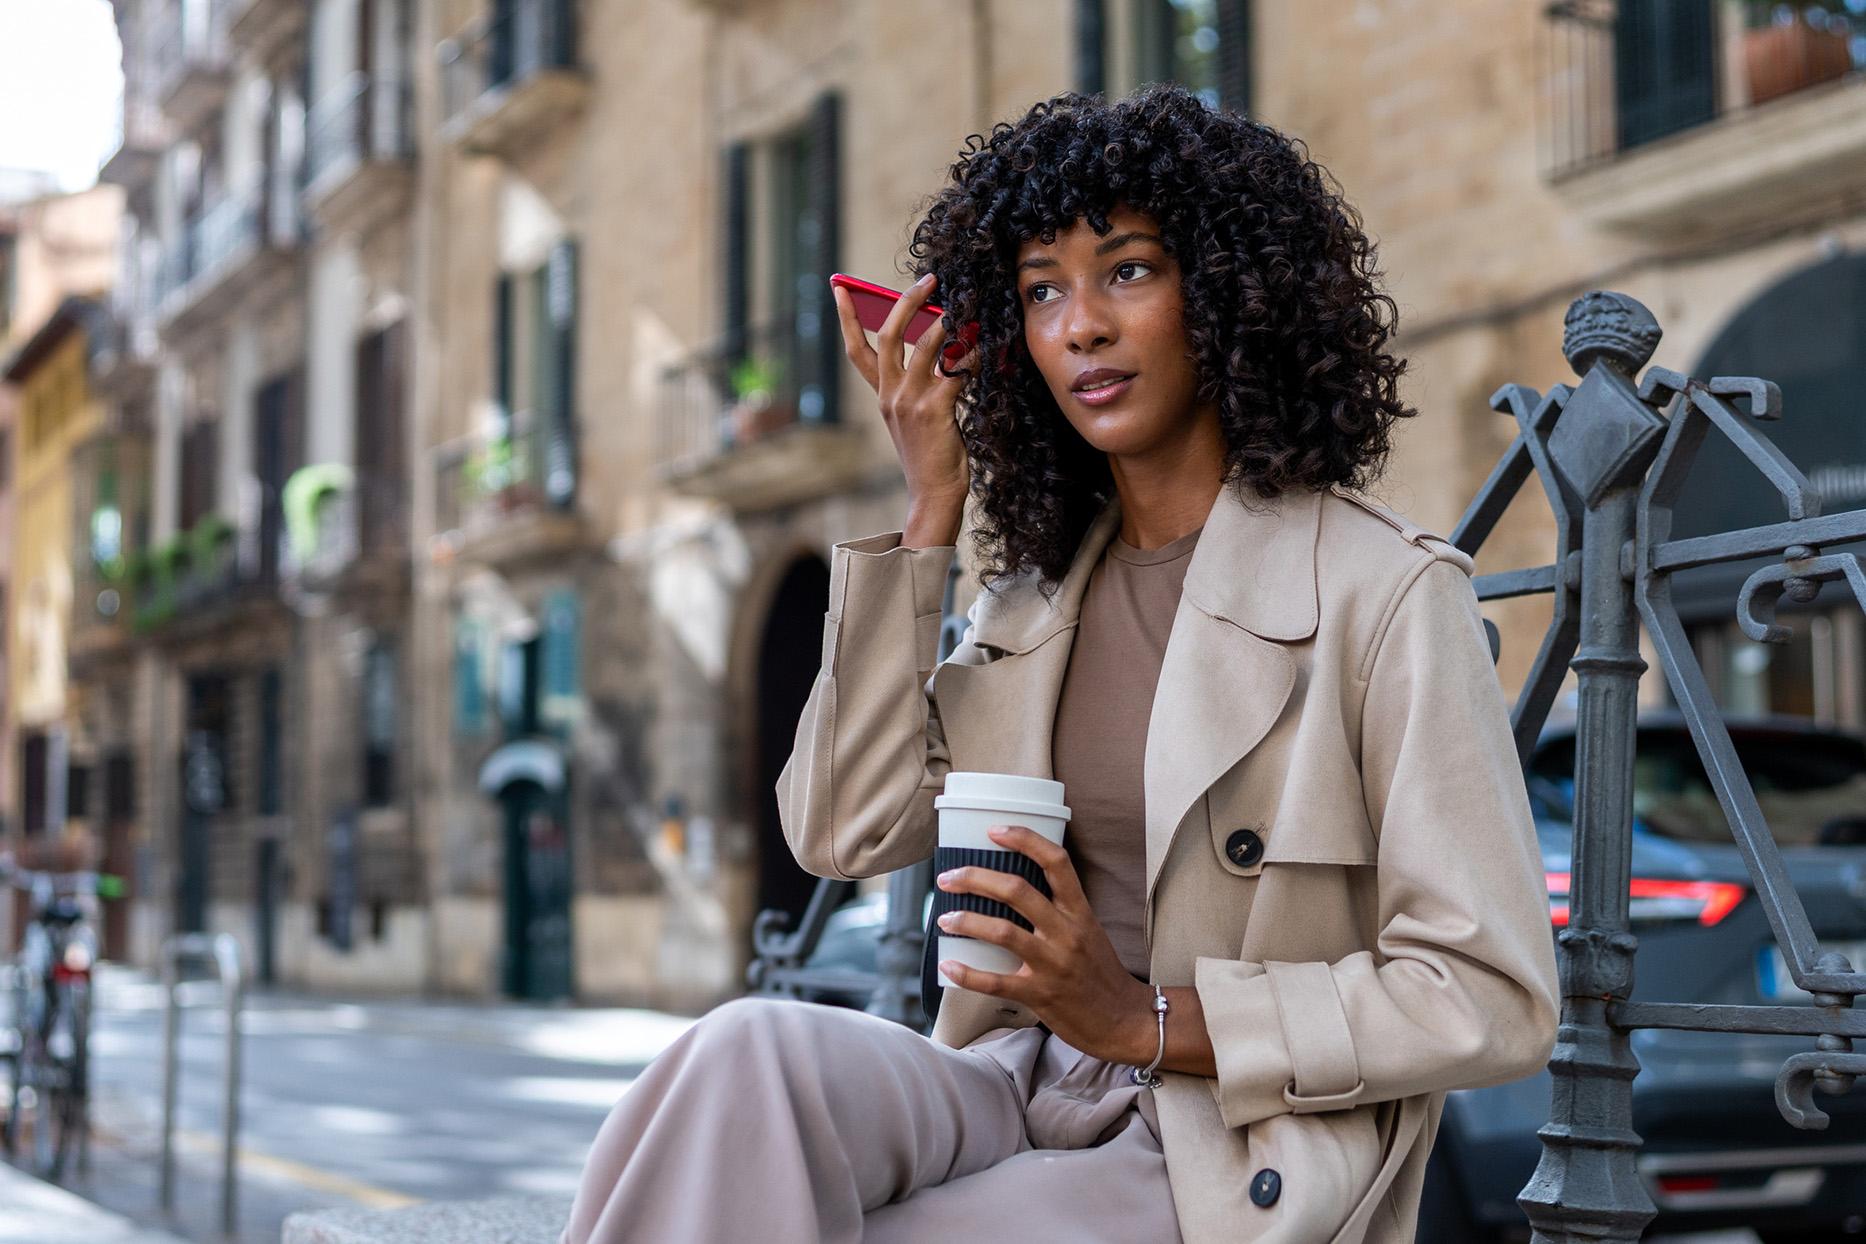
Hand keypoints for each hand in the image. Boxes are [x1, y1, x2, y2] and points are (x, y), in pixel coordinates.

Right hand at [832, 274, 977, 540]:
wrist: (934, 493)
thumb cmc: (931, 455)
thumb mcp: (914, 417)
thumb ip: (919, 384)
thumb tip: (942, 344)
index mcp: (882, 395)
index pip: (857, 350)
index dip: (847, 317)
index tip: (840, 287)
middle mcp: (891, 395)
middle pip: (887, 336)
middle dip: (906, 302)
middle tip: (928, 280)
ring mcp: (910, 402)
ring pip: (924, 346)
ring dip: (946, 323)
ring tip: (963, 308)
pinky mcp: (935, 410)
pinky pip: (956, 370)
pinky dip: (973, 355)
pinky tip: (986, 347)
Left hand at [934, 824, 1154, 1065]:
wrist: (1124, 1020)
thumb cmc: (1102, 974)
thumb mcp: (1088, 931)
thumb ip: (1059, 911)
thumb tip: (1013, 892)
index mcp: (1079, 912)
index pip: (1056, 862)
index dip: (1025, 840)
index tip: (994, 830)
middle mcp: (1066, 932)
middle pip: (1017, 890)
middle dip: (976, 878)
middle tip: (949, 878)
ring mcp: (1053, 964)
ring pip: (1003, 932)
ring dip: (966, 921)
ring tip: (944, 918)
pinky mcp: (1041, 995)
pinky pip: (996, 982)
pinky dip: (967, 973)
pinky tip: (949, 966)